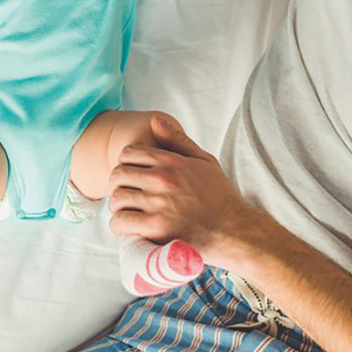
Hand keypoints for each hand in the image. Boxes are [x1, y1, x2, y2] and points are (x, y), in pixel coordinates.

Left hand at [108, 115, 254, 266]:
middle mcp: (162, 180)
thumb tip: (154, 120)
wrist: (234, 231)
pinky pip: (120, 222)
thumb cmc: (220, 196)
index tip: (132, 174)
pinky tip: (127, 225)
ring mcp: (158, 205)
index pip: (128, 153)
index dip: (125, 162)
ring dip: (118, 205)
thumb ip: (177, 139)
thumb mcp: (204, 160)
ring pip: (117, 199)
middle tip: (126, 192)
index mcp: (171, 162)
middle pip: (118, 175)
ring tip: (127, 209)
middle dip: (118, 183)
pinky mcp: (156, 229)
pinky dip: (119, 224)